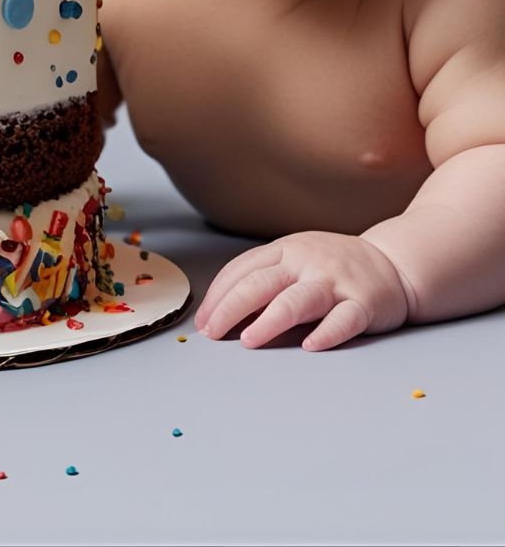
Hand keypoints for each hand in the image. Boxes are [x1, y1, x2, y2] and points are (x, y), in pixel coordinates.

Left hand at [193, 230, 411, 350]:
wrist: (393, 264)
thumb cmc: (334, 267)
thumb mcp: (296, 260)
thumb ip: (265, 279)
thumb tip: (221, 311)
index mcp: (286, 249)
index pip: (243, 269)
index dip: (219, 295)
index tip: (203, 321)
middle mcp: (308, 261)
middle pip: (262, 283)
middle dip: (231, 308)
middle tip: (213, 333)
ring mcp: (336, 281)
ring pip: (298, 300)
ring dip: (270, 320)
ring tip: (250, 340)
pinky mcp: (364, 303)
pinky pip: (343, 319)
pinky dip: (326, 333)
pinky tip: (310, 346)